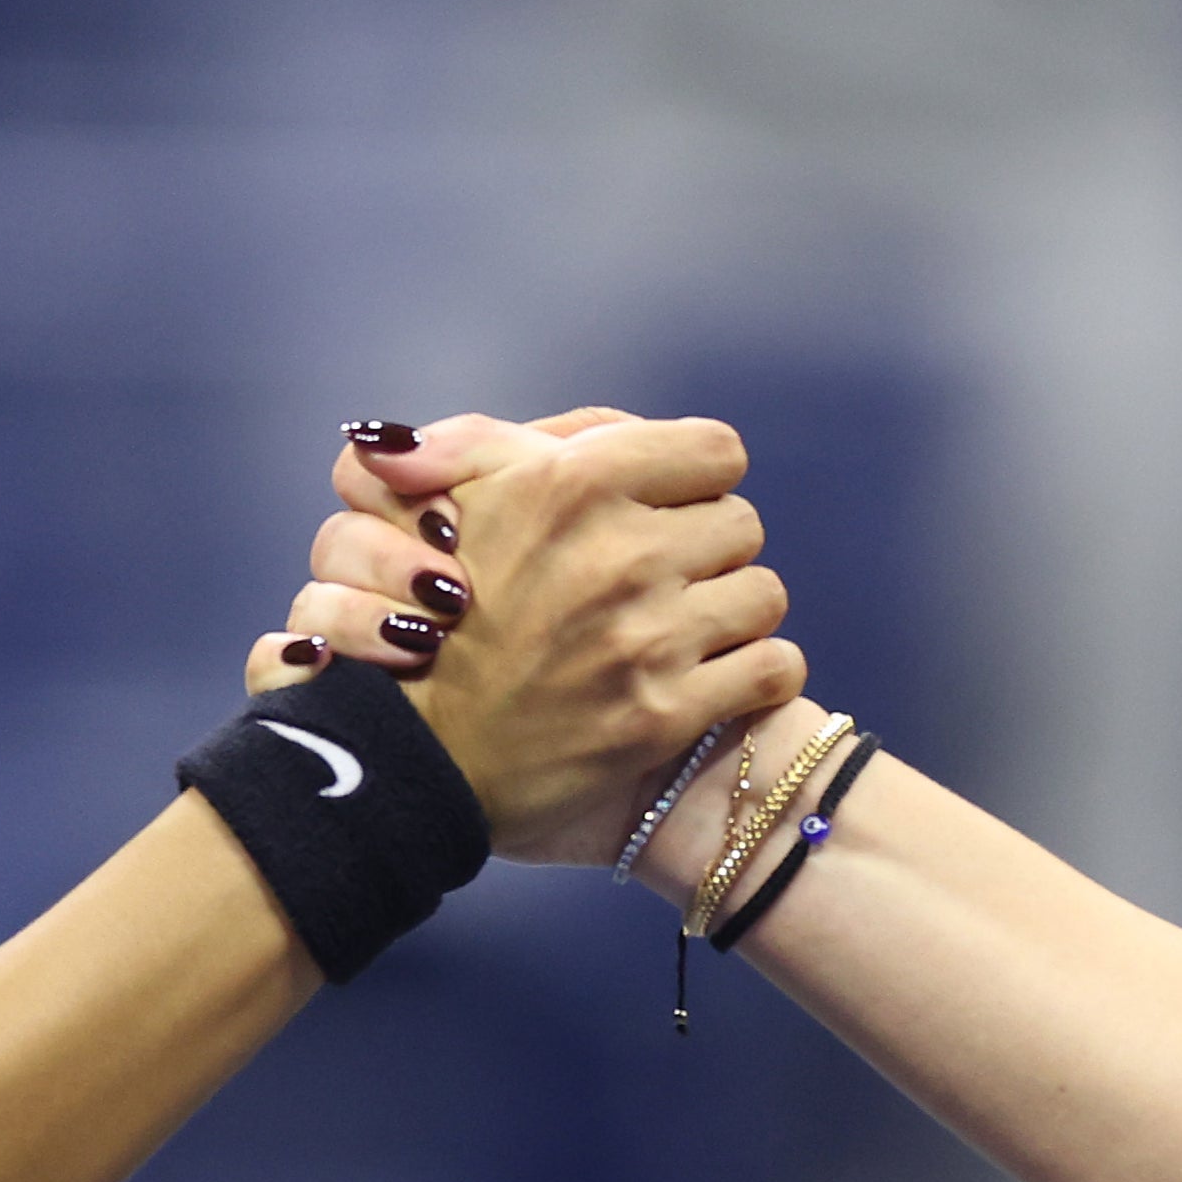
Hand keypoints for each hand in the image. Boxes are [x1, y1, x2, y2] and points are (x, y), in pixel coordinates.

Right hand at [246, 415, 799, 862]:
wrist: (407, 754)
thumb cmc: (422, 613)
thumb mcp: (443, 493)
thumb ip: (501, 439)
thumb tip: (591, 427)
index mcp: (573, 485)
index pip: (715, 451)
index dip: (692, 477)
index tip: (664, 506)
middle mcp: (620, 555)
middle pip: (742, 522)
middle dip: (707, 546)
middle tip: (662, 576)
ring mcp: (648, 640)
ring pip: (764, 593)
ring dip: (731, 610)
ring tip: (683, 629)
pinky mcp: (667, 715)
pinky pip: (774, 667)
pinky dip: (755, 672)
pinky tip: (714, 678)